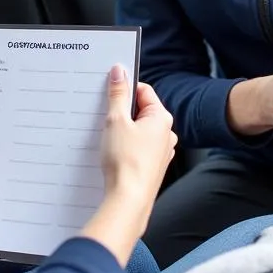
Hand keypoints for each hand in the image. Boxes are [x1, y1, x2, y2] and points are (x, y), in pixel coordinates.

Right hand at [80, 65, 176, 264]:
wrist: (128, 200)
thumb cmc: (125, 162)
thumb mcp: (116, 121)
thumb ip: (118, 95)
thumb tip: (119, 73)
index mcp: (161, 118)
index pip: (144, 91)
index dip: (125, 89)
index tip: (110, 92)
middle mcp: (166, 134)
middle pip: (141, 111)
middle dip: (122, 112)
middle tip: (106, 117)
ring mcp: (160, 152)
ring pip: (139, 131)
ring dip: (123, 131)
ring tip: (108, 138)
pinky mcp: (151, 166)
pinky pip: (138, 147)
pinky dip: (126, 146)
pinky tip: (113, 153)